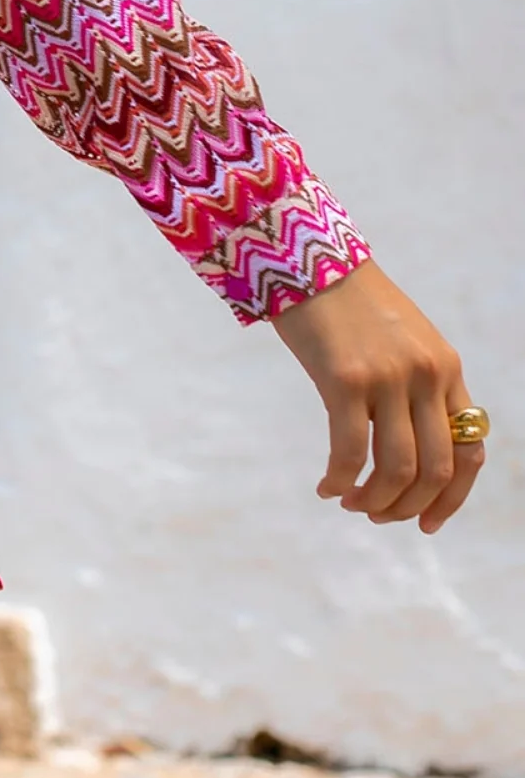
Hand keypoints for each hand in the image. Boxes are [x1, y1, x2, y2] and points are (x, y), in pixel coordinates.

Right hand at [274, 258, 483, 533]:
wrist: (306, 255)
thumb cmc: (349, 302)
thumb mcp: (404, 341)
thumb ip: (418, 386)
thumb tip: (416, 451)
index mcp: (447, 367)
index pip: (471, 451)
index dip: (452, 498)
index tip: (425, 521)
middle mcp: (426, 375)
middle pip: (436, 470)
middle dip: (407, 506)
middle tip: (378, 515)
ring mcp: (388, 377)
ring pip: (398, 469)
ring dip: (374, 501)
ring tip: (351, 503)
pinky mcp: (346, 378)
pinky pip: (351, 452)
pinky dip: (340, 480)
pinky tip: (326, 486)